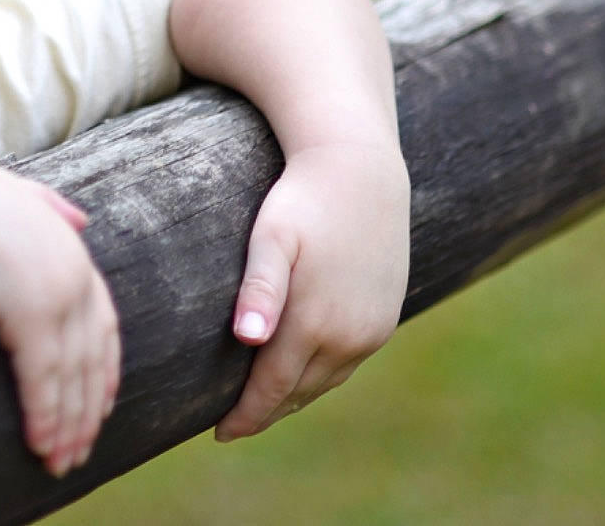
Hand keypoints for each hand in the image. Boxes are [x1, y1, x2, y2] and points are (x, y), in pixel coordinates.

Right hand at [0, 158, 120, 476]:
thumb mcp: (11, 194)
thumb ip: (46, 206)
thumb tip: (82, 219)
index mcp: (72, 249)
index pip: (103, 322)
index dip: (104, 367)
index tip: (101, 404)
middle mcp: (74, 272)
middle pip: (93, 358)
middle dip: (87, 410)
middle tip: (78, 451)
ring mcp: (57, 292)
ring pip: (72, 375)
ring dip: (67, 425)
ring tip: (58, 461)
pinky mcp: (29, 311)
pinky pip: (43, 376)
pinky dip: (45, 414)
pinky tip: (40, 442)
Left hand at [215, 140, 409, 440]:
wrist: (360, 171)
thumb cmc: (302, 200)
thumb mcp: (270, 239)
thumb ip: (258, 289)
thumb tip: (248, 339)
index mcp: (315, 323)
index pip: (273, 388)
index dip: (245, 415)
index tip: (219, 434)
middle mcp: (350, 336)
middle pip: (299, 392)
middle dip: (266, 411)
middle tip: (232, 425)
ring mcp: (373, 330)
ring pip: (325, 381)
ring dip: (294, 396)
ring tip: (262, 404)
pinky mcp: (385, 318)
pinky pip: (347, 362)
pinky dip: (321, 375)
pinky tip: (301, 371)